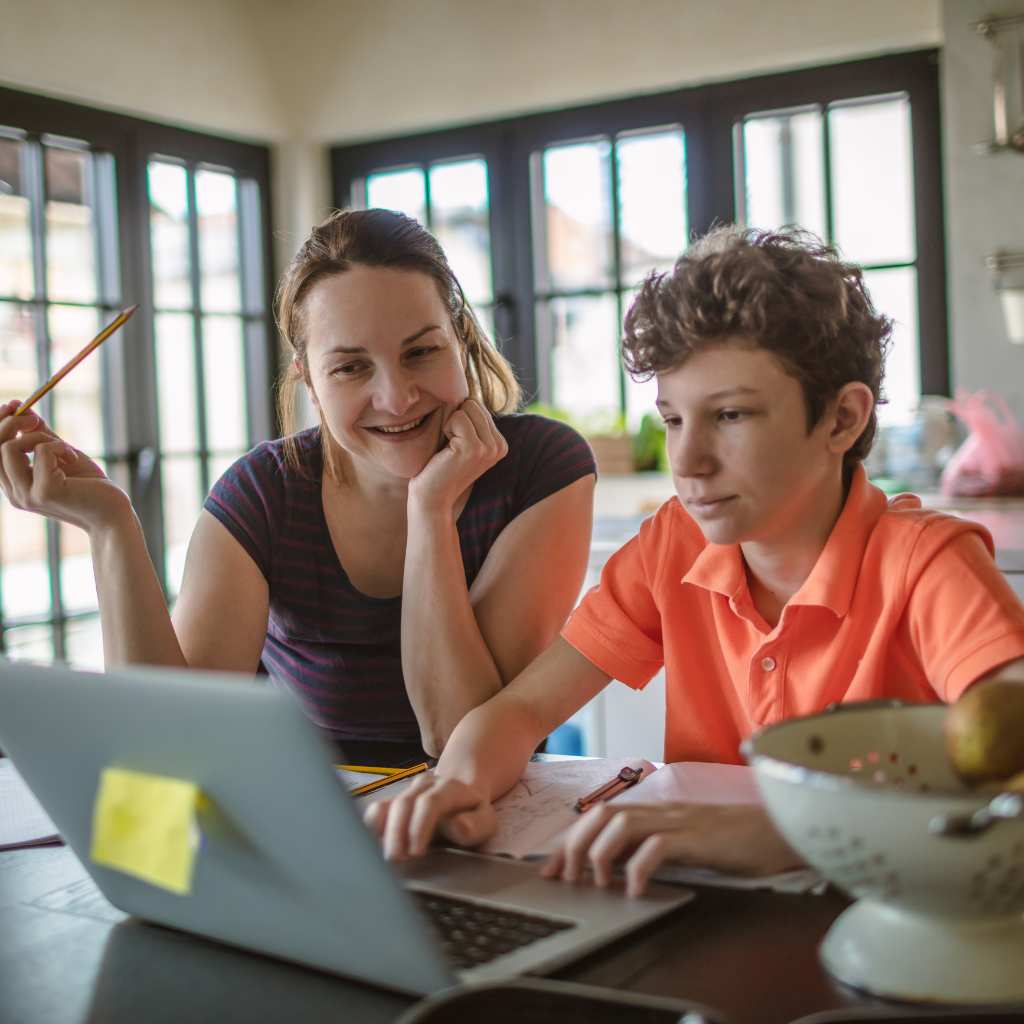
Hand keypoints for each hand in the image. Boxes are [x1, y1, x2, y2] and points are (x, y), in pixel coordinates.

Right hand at [0, 399, 129, 533]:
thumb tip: (22, 408)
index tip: (14, 405)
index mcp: (14, 486)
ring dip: (39, 437)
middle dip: (10, 423)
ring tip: (64, 448)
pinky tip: (73, 458)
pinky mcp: (44, 492)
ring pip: (10, 448)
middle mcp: (14, 494)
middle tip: (35, 418)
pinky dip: (59, 446)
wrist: (114, 514)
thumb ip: (40, 435)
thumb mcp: (61, 455)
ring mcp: (27, 495)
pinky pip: (41, 452)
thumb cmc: (91, 487)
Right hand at [364, 773, 496, 861]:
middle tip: (396, 860)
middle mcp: (425, 786)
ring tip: (385, 856)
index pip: (430, 802)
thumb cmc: (473, 817)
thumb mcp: (486, 822)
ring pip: (387, 806)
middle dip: (397, 833)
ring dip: (383, 832)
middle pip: (404, 803)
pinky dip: (371, 827)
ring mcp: (407, 793)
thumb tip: (458, 826)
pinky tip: (370, 845)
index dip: (420, 826)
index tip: (416, 852)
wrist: (463, 799)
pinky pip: (377, 810)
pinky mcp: (395, 804)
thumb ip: (475, 826)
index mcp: (450, 788)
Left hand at [408, 399, 507, 511]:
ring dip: (450, 425)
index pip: (477, 405)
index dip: (458, 419)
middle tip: (449, 447)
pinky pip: (458, 418)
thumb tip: (465, 385)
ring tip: (448, 449)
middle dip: (455, 419)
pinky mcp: (475, 448)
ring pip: (466, 408)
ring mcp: (489, 448)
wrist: (431, 496)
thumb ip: (471, 419)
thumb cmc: (439, 466)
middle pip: (473, 403)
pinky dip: (446, 430)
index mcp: (500, 443)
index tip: (454, 444)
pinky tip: (446, 452)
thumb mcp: (461, 440)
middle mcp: (499, 445)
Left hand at [540, 802, 803, 896]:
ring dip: (600, 854)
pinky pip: (658, 846)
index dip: (570, 839)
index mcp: (658, 811)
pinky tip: (635, 890)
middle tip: (565, 879)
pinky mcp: (698, 837)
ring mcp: (679, 821)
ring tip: (597, 885)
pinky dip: (639, 867)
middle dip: (574, 845)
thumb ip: (658, 845)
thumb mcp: (690, 842)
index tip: (550, 869)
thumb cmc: (740, 841)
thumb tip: (621, 869)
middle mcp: (662, 810)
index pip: (601, 815)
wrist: (783, 830)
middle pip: (602, 813)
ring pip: (622, 822)